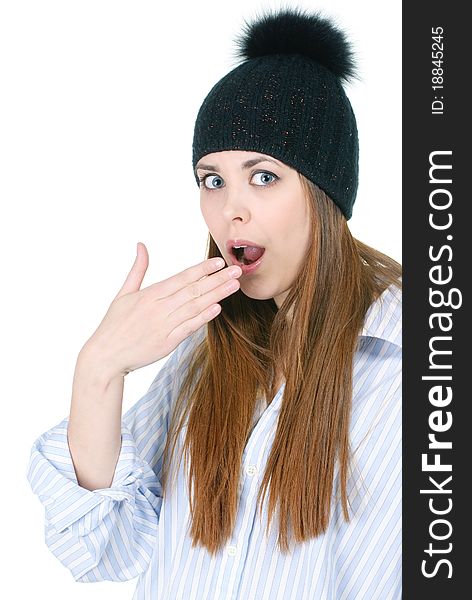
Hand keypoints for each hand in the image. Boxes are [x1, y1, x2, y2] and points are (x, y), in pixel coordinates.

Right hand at [81, 242, 240, 377]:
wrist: (105, 356)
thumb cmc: (114, 324)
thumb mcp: (124, 293)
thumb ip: (137, 269)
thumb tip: (141, 245)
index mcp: (149, 294)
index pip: (181, 278)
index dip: (202, 269)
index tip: (219, 262)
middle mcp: (158, 308)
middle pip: (193, 290)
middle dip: (217, 279)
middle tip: (237, 270)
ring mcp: (163, 326)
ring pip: (195, 307)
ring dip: (216, 295)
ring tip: (234, 286)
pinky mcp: (166, 343)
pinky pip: (188, 328)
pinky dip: (203, 318)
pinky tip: (217, 309)